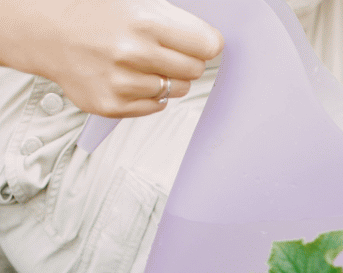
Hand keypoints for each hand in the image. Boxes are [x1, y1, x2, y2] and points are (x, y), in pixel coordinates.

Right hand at [0, 0, 221, 116]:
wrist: (44, 30)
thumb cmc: (91, 13)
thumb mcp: (136, 2)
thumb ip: (175, 21)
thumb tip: (212, 43)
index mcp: (145, 22)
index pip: (208, 46)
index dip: (205, 45)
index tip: (199, 45)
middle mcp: (133, 53)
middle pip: (195, 70)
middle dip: (186, 61)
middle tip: (164, 51)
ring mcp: (122, 82)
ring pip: (177, 90)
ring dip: (166, 78)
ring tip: (141, 62)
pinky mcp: (111, 104)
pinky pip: (155, 106)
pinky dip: (148, 94)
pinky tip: (129, 76)